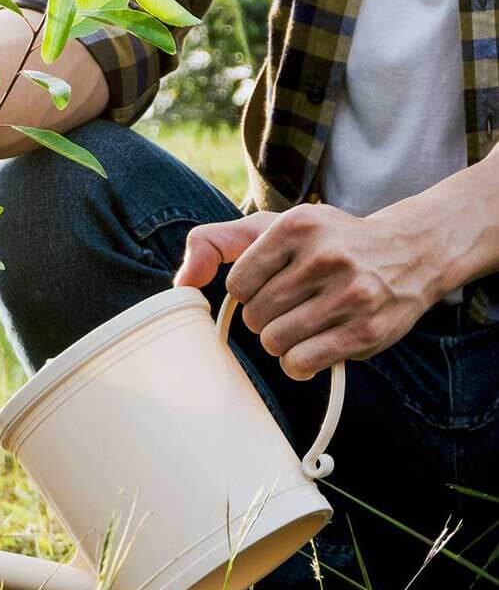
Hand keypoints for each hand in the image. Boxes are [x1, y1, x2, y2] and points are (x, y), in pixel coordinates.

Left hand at [174, 205, 438, 379]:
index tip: (273, 282)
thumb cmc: (326, 243)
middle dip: (266, 318)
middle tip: (295, 304)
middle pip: (255, 317)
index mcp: (297, 225)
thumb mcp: (272, 228)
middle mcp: (327, 256)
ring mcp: (350, 294)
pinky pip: (301, 364)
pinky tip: (317, 345)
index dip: (249, 292)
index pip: (237, 284)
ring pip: (274, 343)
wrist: (410, 252)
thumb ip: (216, 243)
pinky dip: (299, 363)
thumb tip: (180, 282)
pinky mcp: (366, 332)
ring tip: (307, 322)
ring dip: (282, 342)